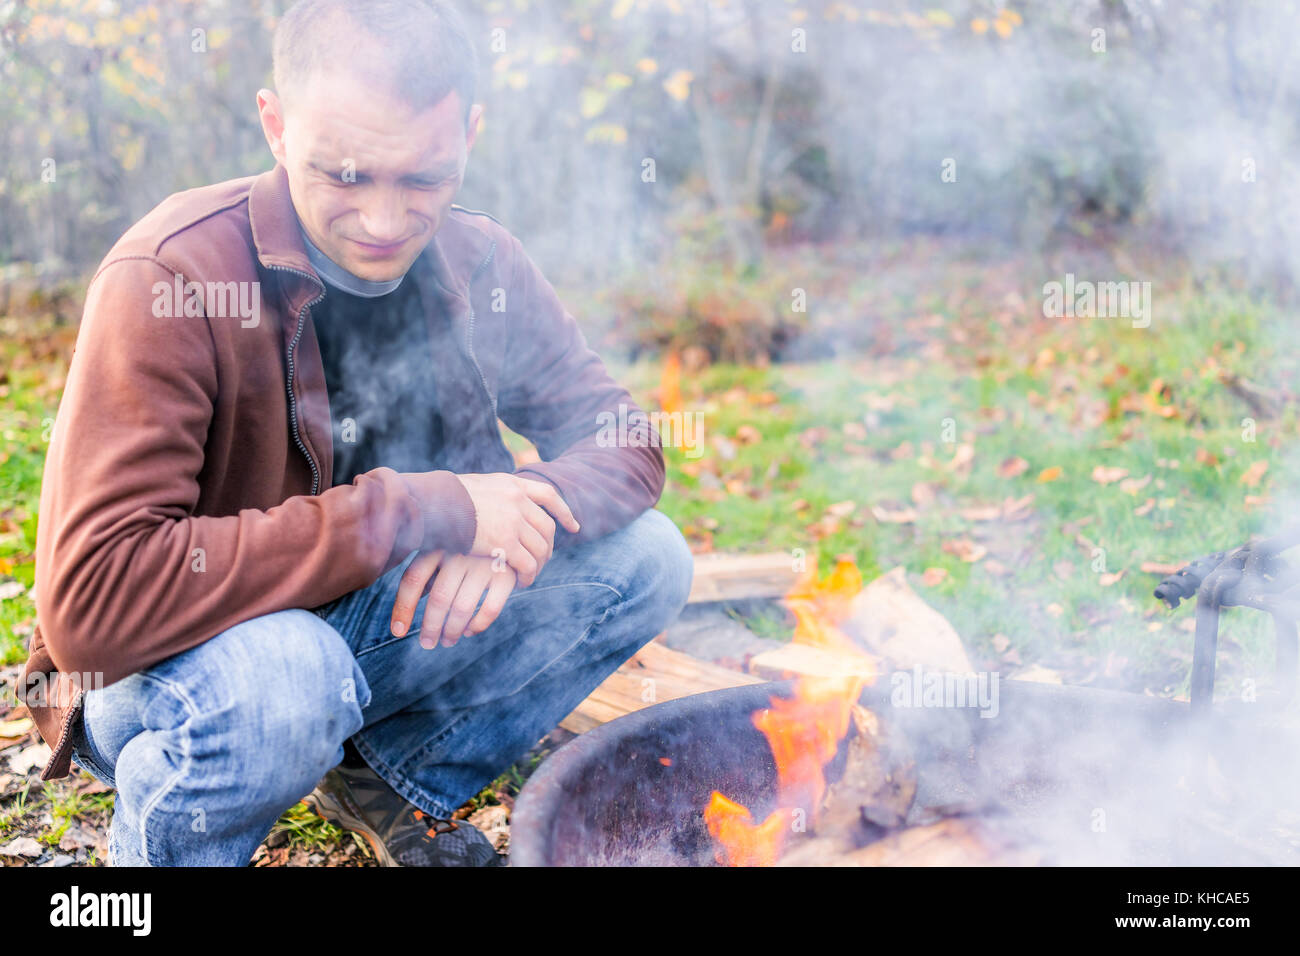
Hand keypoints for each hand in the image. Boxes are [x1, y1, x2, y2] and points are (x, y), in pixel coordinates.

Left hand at [390, 551, 517, 647]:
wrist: (509, 524)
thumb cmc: (468, 542)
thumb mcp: (444, 548)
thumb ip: (428, 572)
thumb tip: (405, 610)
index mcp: (437, 545)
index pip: (413, 579)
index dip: (403, 608)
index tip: (398, 632)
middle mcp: (459, 552)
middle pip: (439, 598)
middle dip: (431, 627)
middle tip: (427, 643)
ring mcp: (484, 563)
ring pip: (462, 607)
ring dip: (452, 631)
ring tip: (447, 641)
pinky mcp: (506, 574)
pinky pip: (490, 608)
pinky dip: (478, 625)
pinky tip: (470, 631)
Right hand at [454, 473, 578, 586]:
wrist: (432, 504)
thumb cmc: (442, 497)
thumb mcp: (472, 485)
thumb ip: (488, 493)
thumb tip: (487, 500)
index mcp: (510, 484)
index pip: (547, 495)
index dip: (563, 511)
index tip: (573, 526)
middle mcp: (517, 500)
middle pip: (546, 526)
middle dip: (549, 546)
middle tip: (545, 560)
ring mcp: (513, 521)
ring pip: (540, 547)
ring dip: (539, 564)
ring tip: (531, 575)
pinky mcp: (505, 543)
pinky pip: (527, 564)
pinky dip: (529, 575)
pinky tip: (523, 582)